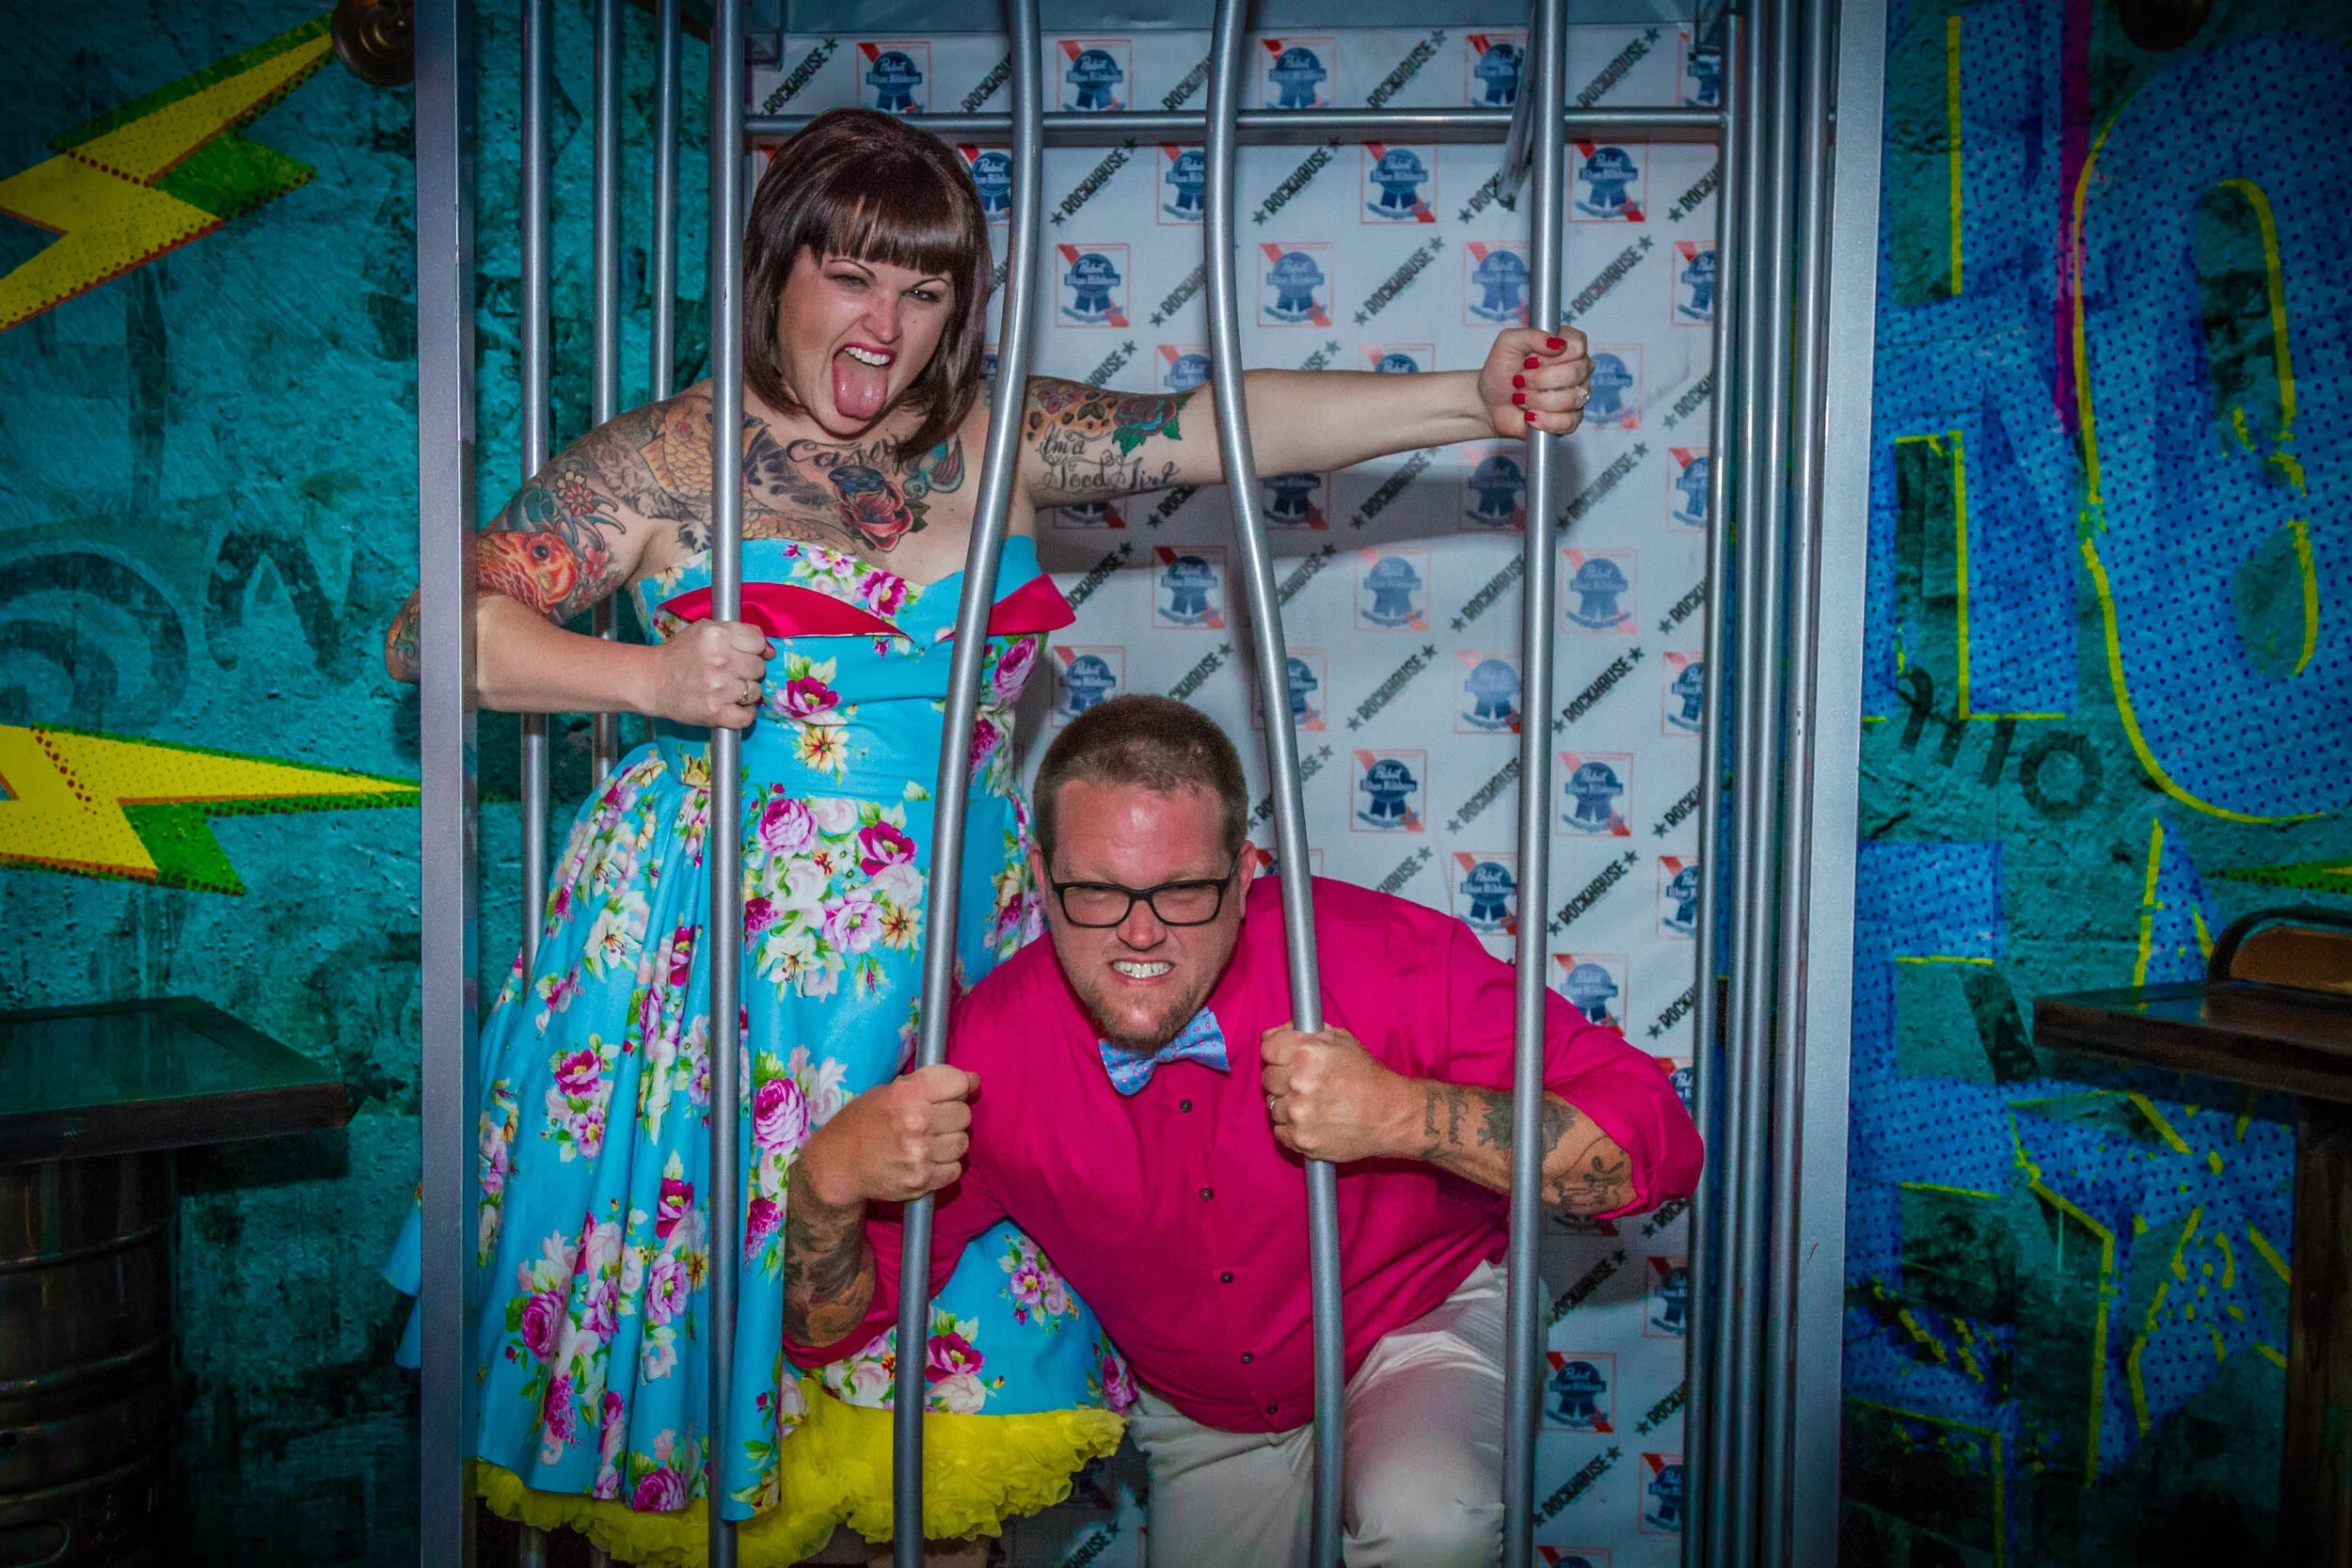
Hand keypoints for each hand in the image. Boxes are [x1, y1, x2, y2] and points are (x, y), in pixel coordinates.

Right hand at [644, 618, 770, 728]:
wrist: (653, 680)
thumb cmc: (680, 654)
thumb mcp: (705, 630)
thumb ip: (739, 632)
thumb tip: (770, 649)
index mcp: (717, 635)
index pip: (758, 642)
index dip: (753, 649)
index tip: (743, 654)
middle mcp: (720, 660)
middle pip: (759, 667)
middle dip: (748, 670)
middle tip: (730, 672)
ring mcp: (719, 688)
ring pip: (756, 691)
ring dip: (746, 693)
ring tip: (726, 689)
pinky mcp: (716, 712)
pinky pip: (748, 716)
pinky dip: (743, 714)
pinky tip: (732, 706)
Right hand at [799, 1064, 977, 1205]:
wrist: (838, 1164)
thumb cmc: (862, 1122)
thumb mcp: (887, 1091)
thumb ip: (927, 1085)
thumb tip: (973, 1081)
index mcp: (906, 1094)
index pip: (958, 1083)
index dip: (962, 1085)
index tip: (960, 1090)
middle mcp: (916, 1123)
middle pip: (964, 1114)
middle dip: (952, 1115)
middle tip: (933, 1119)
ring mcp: (920, 1155)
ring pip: (963, 1143)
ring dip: (950, 1141)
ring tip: (929, 1141)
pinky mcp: (922, 1181)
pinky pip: (955, 1169)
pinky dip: (945, 1165)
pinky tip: (927, 1159)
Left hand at [1260, 1024, 1411, 1163]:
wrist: (1391, 1114)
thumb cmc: (1367, 1076)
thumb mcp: (1340, 1040)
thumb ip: (1304, 1033)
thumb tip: (1274, 1034)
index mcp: (1307, 1052)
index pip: (1267, 1048)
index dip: (1277, 1053)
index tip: (1284, 1059)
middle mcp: (1299, 1081)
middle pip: (1267, 1078)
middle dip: (1282, 1079)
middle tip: (1304, 1084)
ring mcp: (1298, 1113)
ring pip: (1273, 1106)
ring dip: (1287, 1105)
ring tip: (1313, 1105)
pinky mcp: (1301, 1139)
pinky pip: (1279, 1131)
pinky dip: (1291, 1128)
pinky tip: (1312, 1121)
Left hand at [1475, 326, 1592, 437]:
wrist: (1490, 402)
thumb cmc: (1501, 370)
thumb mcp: (1508, 343)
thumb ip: (1532, 335)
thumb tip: (1558, 344)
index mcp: (1567, 345)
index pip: (1577, 345)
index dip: (1551, 356)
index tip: (1530, 361)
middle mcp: (1578, 368)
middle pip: (1575, 372)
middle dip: (1539, 380)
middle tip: (1519, 381)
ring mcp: (1578, 394)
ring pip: (1572, 398)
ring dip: (1538, 400)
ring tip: (1521, 398)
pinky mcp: (1571, 419)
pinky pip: (1569, 421)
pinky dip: (1544, 419)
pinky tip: (1530, 416)